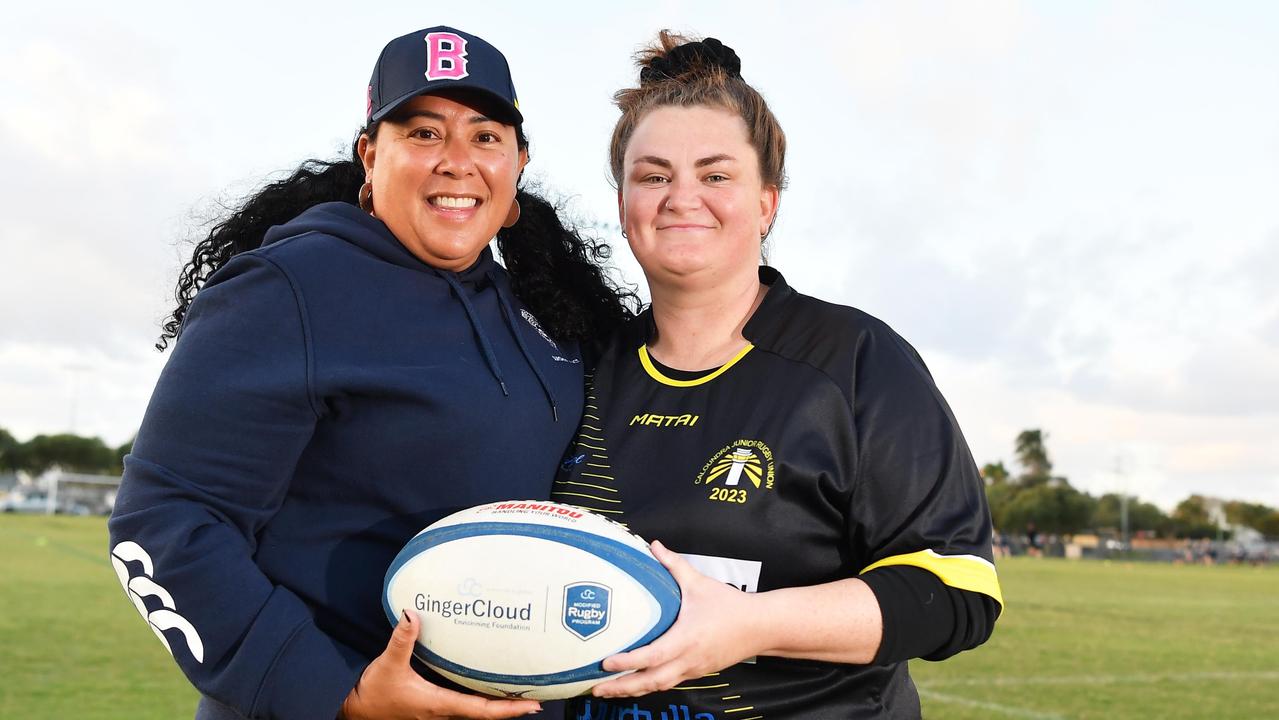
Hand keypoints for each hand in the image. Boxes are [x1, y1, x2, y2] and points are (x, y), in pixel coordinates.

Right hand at [340, 610, 540, 719]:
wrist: (357, 714)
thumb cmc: (374, 695)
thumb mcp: (387, 665)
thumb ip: (402, 640)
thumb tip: (412, 615)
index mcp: (439, 705)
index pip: (482, 710)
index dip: (509, 708)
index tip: (533, 703)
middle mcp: (444, 714)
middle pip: (486, 714)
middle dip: (512, 706)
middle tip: (537, 694)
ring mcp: (440, 714)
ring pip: (477, 712)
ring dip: (499, 704)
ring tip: (521, 691)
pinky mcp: (434, 709)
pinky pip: (466, 707)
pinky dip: (483, 700)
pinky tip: (489, 688)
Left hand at [590, 540, 760, 697]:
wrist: (761, 627)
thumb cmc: (731, 606)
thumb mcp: (700, 583)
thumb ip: (674, 564)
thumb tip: (654, 545)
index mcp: (686, 639)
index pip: (651, 656)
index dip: (627, 662)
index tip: (606, 663)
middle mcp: (688, 660)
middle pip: (650, 682)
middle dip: (622, 688)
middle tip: (596, 688)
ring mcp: (693, 669)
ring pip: (659, 686)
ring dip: (633, 690)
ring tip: (609, 690)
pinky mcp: (698, 671)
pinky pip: (670, 682)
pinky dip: (650, 685)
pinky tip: (636, 682)